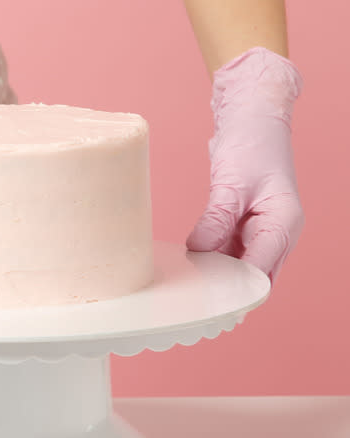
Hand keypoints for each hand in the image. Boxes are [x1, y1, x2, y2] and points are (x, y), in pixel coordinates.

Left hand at [187, 47, 303, 279]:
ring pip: (238, 268)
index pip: (259, 271)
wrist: (253, 119)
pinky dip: (211, 261)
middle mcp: (277, 234)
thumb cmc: (251, 144)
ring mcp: (261, 233)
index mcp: (283, 225)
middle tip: (190, 300)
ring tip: (186, 288)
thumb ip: (217, 218)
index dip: (234, 287)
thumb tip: (199, 251)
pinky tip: (189, 268)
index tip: (204, 297)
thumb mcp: (232, 182)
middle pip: (252, 277)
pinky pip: (228, 254)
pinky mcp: (243, 228)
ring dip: (215, 276)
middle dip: (225, 289)